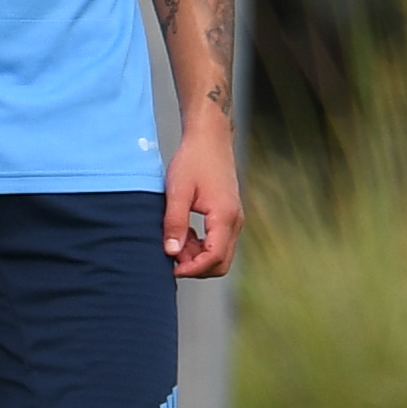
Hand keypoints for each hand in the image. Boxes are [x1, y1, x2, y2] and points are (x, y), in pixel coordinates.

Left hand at [161, 114, 239, 279]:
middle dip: (196, 266)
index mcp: (224, 216)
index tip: (172, 268)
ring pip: (221, 254)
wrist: (210, 138)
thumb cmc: (193, 159)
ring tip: (176, 239)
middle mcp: (235, 221)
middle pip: (221, 263)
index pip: (214, 258)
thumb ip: (174, 222)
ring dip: (198, 256)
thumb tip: (171, 251)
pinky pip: (219, 242)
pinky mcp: (229, 216)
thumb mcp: (178, 190)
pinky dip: (202, 246)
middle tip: (172, 253)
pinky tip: (185, 232)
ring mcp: (234, 219)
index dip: (192, 269)